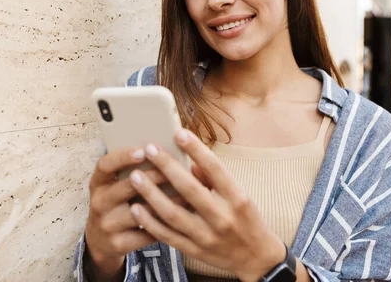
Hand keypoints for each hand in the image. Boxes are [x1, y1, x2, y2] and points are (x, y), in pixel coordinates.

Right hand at [84, 146, 186, 278]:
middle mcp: (99, 203)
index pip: (105, 165)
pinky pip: (146, 232)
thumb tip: (165, 152)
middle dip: (153, 176)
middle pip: (126, 186)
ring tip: (186, 192)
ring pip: (140, 211)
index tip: (143, 150)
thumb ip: (133, 170)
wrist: (101, 241)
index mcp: (98, 183)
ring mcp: (107, 225)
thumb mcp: (115, 186)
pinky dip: (165, 224)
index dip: (123, 157)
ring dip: (165, 201)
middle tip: (176, 169)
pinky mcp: (118, 244)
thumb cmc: (118, 203)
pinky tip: (181, 215)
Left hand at [128, 130, 285, 281]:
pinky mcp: (194, 250)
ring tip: (135, 176)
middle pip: (190, 189)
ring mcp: (207, 236)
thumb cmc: (246, 219)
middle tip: (150, 149)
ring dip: (151, 193)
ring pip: (173, 214)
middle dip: (167, 167)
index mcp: (236, 198)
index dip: (196, 149)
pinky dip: (149, 221)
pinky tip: (136, 206)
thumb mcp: (240, 195)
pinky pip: (167, 235)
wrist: (255, 257)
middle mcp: (222, 217)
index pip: (215, 168)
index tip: (179, 133)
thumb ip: (215, 178)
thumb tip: (192, 161)